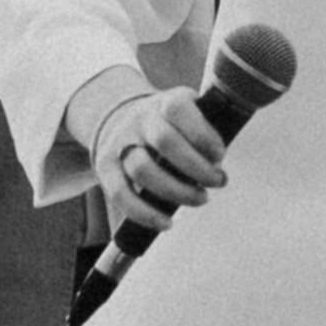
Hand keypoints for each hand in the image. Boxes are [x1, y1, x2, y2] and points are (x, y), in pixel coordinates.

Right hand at [88, 81, 235, 241]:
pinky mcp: (105, 167)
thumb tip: (216, 168)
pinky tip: (167, 223)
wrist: (121, 120)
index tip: (220, 154)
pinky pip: (121, 194)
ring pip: (143, 170)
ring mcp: (120, 143)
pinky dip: (145, 214)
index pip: (179, 109)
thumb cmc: (171, 128)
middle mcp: (140, 120)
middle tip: (217, 181)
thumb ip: (205, 135)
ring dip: (177, 191)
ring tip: (201, 198)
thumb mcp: (190, 116)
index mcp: (165, 103)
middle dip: (197, 168)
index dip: (203, 134)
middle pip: (165, 141)